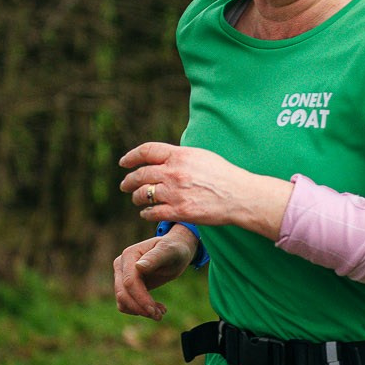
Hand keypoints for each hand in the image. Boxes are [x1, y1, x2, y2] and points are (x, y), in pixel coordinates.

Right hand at [113, 232, 196, 320]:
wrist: (175, 251)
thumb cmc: (174, 249)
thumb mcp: (169, 251)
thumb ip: (155, 257)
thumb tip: (139, 266)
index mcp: (129, 255)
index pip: (129, 282)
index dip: (140, 298)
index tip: (154, 311)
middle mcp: (121, 265)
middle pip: (122, 293)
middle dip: (140, 308)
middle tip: (159, 316)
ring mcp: (122, 276)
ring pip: (122, 301)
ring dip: (140, 311)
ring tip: (160, 312)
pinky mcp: (126, 286)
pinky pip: (126, 303)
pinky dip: (139, 310)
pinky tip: (157, 308)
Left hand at [118, 142, 290, 239]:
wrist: (240, 195)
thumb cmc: (224, 175)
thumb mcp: (201, 156)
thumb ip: (180, 157)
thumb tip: (162, 158)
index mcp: (180, 155)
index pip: (146, 151)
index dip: (131, 157)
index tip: (124, 162)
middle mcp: (174, 172)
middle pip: (141, 174)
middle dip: (129, 180)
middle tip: (125, 184)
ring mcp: (175, 193)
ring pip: (143, 195)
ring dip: (136, 197)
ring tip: (136, 199)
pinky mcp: (180, 211)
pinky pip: (153, 213)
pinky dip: (146, 213)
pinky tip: (146, 213)